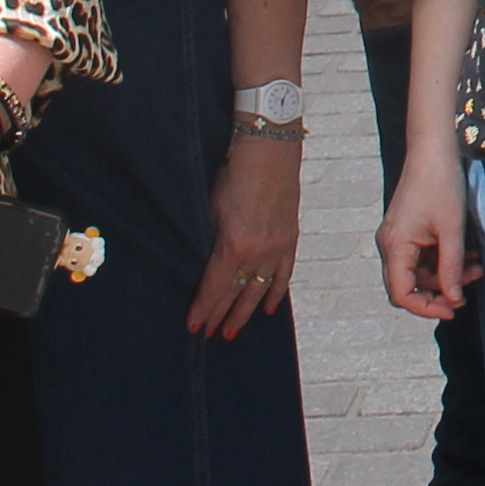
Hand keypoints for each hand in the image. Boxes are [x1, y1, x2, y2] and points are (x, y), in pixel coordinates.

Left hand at [189, 135, 301, 338]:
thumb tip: (203, 266)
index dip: (203, 309)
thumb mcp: (211, 208)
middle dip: (220, 316)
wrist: (270, 151)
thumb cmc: (234, 174)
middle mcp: (258, 253)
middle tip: (209, 334)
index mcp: (233, 245)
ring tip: (232, 332)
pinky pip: (283, 275)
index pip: (215, 288)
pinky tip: (267, 309)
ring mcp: (277, 248)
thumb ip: (209, 240)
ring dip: (244, 312)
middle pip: (236, 294)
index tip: (194, 326)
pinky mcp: (290, 239)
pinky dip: (275, 294)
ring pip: (259, 290)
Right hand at [377, 144, 474, 319]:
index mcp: (395, 247)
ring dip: (447, 274)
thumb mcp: (452, 230)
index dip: (426, 308)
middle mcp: (390, 246)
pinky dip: (443, 260)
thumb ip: (451, 267)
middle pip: (410, 286)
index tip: (453, 309)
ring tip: (476, 267)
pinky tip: (468, 255)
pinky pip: (423, 256)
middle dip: (440, 291)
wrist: (433, 151)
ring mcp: (398, 238)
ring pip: (420, 271)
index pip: (402, 294)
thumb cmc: (441, 185)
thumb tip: (453, 298)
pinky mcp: (408, 231)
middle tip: (468, 291)